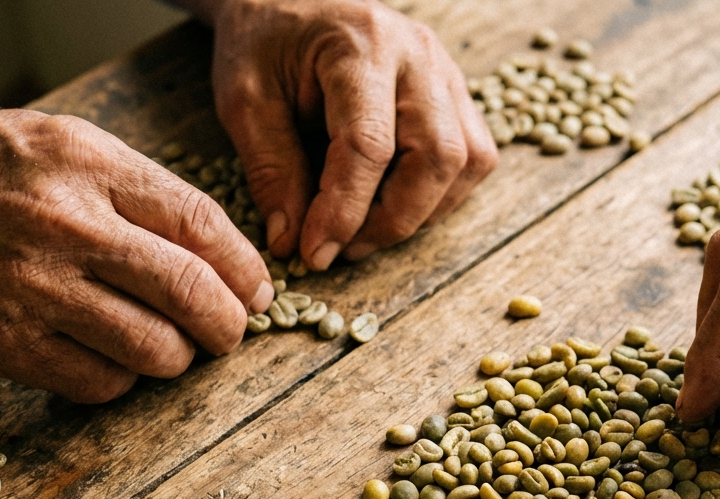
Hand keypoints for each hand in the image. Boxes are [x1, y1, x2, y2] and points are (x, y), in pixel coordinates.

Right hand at [0, 109, 272, 402]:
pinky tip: (114, 359)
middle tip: (229, 331)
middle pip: (192, 295)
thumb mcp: (58, 141)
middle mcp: (67, 227)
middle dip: (229, 325)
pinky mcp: (5, 345)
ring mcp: (34, 291)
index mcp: (89, 165)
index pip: (204, 226)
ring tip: (170, 346)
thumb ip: (136, 188)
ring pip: (154, 350)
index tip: (257, 290)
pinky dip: (123, 380)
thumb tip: (216, 250)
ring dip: (178, 357)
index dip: (246, 269)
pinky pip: (98, 383)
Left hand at [185, 0, 497, 268]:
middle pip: (439, 156)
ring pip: (468, 160)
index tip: (315, 252)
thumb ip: (270, 170)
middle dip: (394, 220)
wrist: (289, 0)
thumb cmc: (265, 43)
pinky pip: (474, 155)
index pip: (369, 146)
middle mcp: (417, 56)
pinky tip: (395, 202)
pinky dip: (441, 194)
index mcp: (360, 48)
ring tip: (368, 230)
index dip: (345, 211)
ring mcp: (445, 71)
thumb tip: (294, 242)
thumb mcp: (245, 100)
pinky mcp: (454, 92)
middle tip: (345, 249)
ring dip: (424, 211)